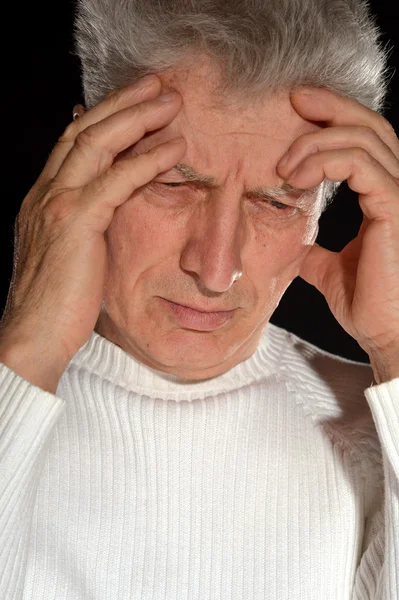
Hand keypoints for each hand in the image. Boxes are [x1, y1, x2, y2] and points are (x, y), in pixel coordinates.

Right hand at [0, 76, 185, 367]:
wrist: (34, 334)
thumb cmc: (57, 300)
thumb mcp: (71, 250)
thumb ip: (86, 218)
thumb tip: (109, 198)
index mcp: (45, 197)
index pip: (74, 141)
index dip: (107, 115)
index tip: (138, 101)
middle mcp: (46, 192)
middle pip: (84, 129)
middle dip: (123, 103)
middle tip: (159, 85)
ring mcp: (57, 204)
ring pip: (97, 143)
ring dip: (137, 118)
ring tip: (171, 103)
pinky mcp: (75, 223)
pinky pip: (115, 180)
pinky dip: (146, 160)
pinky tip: (173, 148)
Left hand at [277, 87, 398, 381]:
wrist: (387, 336)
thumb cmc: (368, 305)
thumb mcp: (330, 271)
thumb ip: (316, 251)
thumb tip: (296, 246)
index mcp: (385, 197)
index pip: (366, 142)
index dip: (335, 119)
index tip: (296, 111)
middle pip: (370, 126)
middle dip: (330, 107)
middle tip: (291, 103)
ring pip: (364, 139)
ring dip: (316, 142)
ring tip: (284, 167)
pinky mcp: (395, 208)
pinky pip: (361, 165)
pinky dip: (325, 161)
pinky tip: (297, 178)